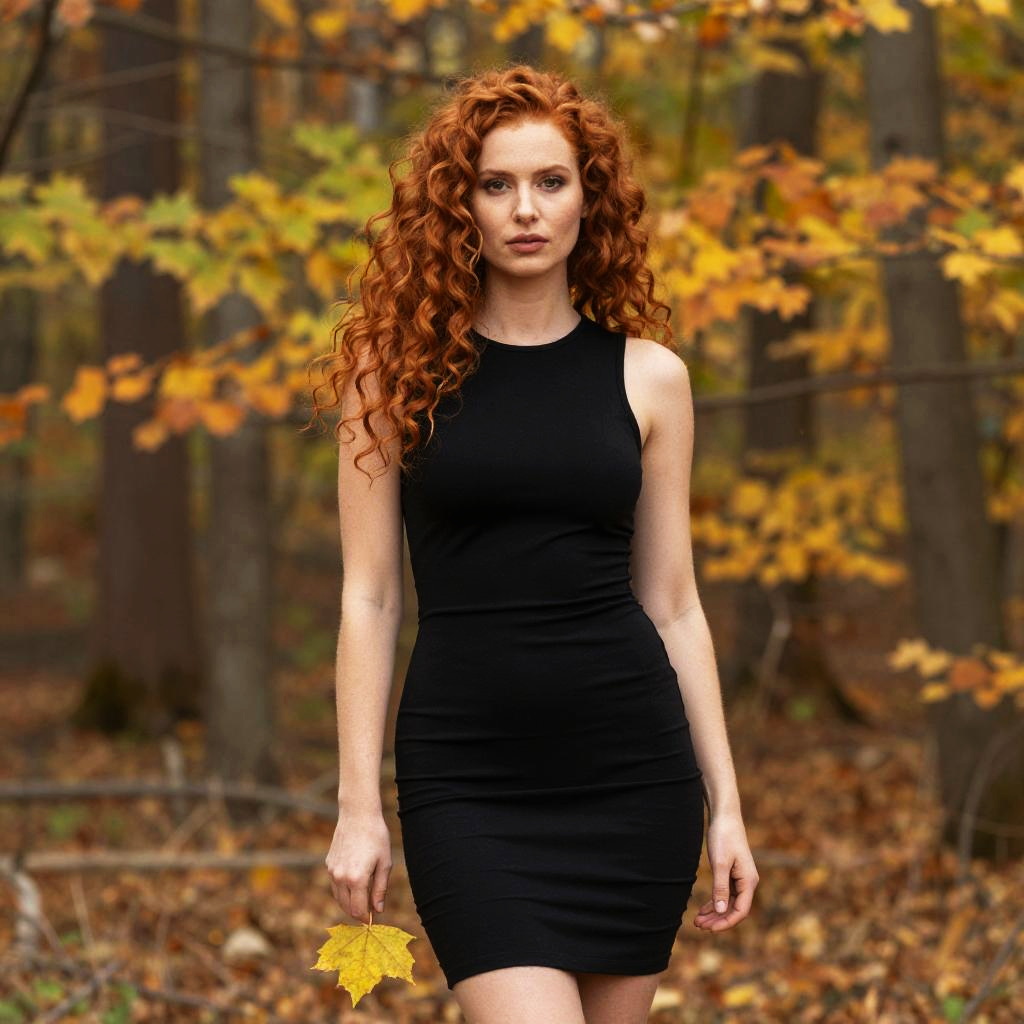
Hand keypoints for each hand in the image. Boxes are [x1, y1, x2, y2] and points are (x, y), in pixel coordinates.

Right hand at [325, 810, 392, 923]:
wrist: (358, 815)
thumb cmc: (376, 837)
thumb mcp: (385, 863)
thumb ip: (380, 889)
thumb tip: (378, 910)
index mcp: (357, 879)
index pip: (358, 910)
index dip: (366, 918)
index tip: (372, 918)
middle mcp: (341, 878)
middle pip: (346, 907)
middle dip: (357, 912)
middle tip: (370, 909)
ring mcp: (332, 871)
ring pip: (338, 898)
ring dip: (349, 902)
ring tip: (363, 897)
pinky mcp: (329, 864)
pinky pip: (335, 884)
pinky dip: (343, 889)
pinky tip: (354, 882)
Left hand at [692, 811, 757, 931]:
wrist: (725, 817)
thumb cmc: (723, 837)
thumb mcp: (720, 863)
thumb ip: (720, 887)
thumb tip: (720, 912)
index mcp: (748, 881)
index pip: (740, 911)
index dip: (725, 922)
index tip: (709, 929)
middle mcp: (747, 883)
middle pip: (734, 909)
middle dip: (717, 920)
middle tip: (698, 926)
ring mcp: (740, 879)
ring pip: (728, 903)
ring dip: (714, 913)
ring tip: (698, 921)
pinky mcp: (732, 874)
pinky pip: (725, 894)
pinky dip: (715, 903)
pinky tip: (703, 910)